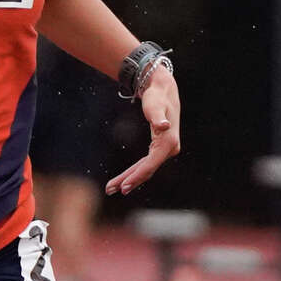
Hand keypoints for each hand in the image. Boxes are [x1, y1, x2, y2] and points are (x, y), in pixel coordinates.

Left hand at [105, 65, 180, 195]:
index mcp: (168, 142)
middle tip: (110, 190)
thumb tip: (164, 126)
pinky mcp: (159, 148)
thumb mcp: (155, 106)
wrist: (163, 90)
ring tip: (112, 188)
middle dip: (129, 180)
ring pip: (146, 169)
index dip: (137, 176)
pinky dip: (134, 171)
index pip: (151, 164)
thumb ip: (158, 117)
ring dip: (129, 178)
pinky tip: (124, 179)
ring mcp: (165, 150)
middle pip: (147, 169)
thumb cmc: (157, 97)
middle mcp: (169, 149)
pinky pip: (146, 163)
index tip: (124, 187)